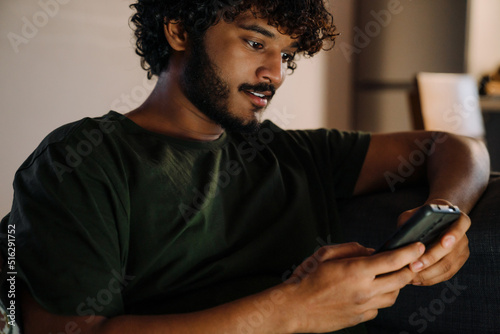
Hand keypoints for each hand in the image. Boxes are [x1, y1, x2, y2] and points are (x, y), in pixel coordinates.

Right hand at [282, 242, 423, 332]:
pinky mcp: (360, 318)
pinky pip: (379, 307)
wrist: (295, 307)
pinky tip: (371, 291)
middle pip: (401, 279)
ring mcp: (364, 306)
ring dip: (396, 284)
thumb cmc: (306, 278)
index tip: (418, 245)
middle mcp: (364, 290)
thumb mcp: (324, 254)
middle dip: (410, 268)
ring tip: (389, 276)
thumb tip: (370, 250)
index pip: (393, 260)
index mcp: (356, 270)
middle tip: (411, 261)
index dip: (410, 251)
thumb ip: (350, 248)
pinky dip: (380, 297)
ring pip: (393, 296)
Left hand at [397, 200, 470, 285]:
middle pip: (451, 251)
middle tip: (413, 266)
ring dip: (428, 273)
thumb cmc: (420, 217)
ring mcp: (462, 252)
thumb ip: (410, 220)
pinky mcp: (457, 264)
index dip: (454, 234)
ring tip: (410, 276)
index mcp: (457, 218)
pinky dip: (430, 278)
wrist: (432, 223)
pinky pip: (445, 275)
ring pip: (447, 266)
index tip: (444, 242)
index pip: (461, 224)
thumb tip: (404, 236)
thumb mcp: (413, 214)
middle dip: (430, 259)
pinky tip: (416, 279)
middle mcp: (463, 236)